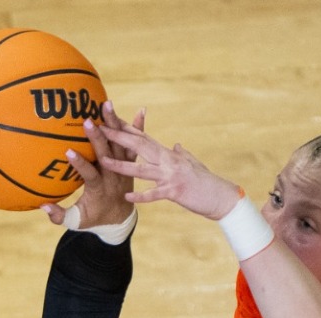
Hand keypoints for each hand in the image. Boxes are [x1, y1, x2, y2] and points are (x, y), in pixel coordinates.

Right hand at [41, 101, 143, 229]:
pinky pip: (135, 145)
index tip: (69, 151)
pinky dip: (138, 128)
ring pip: (121, 145)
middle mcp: (114, 176)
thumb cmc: (94, 219)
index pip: (91, 175)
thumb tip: (43, 206)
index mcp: (100, 189)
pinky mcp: (130, 163)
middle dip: (97, 138)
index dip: (80, 165)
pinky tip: (141, 111)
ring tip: (107, 105)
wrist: (121, 219)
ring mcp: (124, 168)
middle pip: (107, 155)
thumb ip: (59, 216)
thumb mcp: (76, 222)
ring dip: (115, 125)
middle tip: (87, 121)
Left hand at [99, 122, 241, 219]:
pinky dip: (141, 195)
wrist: (222, 197)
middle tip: (98, 127)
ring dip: (122, 164)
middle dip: (117, 136)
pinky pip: (154, 194)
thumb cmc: (206, 182)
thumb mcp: (192, 164)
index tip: (108, 116)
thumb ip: (181, 154)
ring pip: (142, 168)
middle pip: (139, 144)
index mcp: (168, 154)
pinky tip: (127, 196)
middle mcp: (168, 161)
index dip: (125, 126)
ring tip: (103, 161)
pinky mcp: (176, 192)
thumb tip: (176, 145)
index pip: (142, 136)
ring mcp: (171, 176)